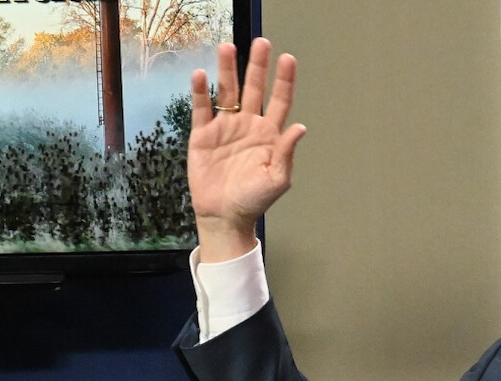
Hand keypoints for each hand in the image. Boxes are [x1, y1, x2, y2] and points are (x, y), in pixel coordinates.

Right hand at [188, 37, 306, 261]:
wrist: (224, 216)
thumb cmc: (254, 200)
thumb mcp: (277, 179)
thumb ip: (286, 152)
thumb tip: (300, 127)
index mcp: (270, 134)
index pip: (279, 101)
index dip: (284, 80)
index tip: (287, 58)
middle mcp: (249, 125)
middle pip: (254, 89)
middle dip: (257, 66)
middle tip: (260, 43)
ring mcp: (226, 128)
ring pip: (228, 92)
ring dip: (228, 71)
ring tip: (228, 47)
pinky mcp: (203, 135)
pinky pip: (202, 109)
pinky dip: (201, 92)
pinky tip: (201, 75)